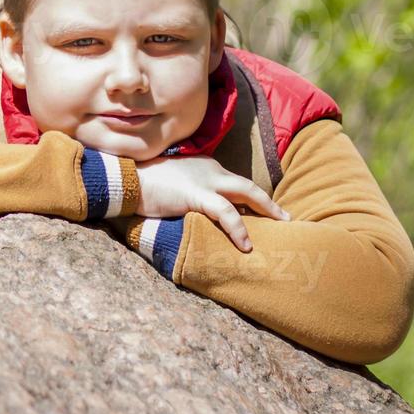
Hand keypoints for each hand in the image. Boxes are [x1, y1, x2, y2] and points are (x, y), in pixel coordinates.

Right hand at [134, 155, 289, 252]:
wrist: (126, 178)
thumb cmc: (144, 183)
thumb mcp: (174, 185)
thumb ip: (190, 195)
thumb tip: (197, 213)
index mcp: (205, 168)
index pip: (234, 183)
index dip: (251, 199)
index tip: (264, 212)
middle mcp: (210, 171)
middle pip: (248, 186)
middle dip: (269, 202)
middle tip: (286, 218)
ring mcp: (205, 181)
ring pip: (246, 192)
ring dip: (267, 209)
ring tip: (281, 226)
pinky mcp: (197, 195)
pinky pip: (226, 212)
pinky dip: (239, 228)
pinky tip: (246, 245)